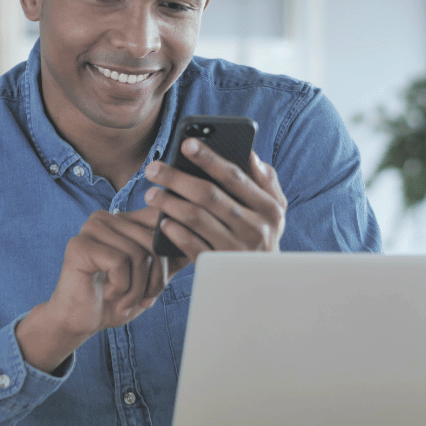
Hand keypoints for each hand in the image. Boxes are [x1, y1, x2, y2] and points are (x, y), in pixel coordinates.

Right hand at [15, 207, 185, 373]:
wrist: (80, 322)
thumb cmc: (116, 298)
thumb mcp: (151, 276)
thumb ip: (171, 257)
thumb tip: (199, 242)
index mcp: (124, 219)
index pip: (162, 222)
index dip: (171, 252)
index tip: (162, 281)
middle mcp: (106, 217)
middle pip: (154, 240)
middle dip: (157, 278)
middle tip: (145, 299)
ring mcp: (91, 229)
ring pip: (139, 253)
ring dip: (138, 287)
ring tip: (126, 300)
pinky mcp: (80, 245)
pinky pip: (120, 262)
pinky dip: (122, 288)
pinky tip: (110, 296)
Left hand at [143, 137, 286, 261]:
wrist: (263, 282)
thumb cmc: (263, 235)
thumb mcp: (274, 210)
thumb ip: (266, 181)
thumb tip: (250, 154)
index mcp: (269, 208)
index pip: (234, 177)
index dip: (209, 158)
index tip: (186, 143)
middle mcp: (255, 229)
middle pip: (209, 195)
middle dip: (177, 178)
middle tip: (153, 168)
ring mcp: (236, 250)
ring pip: (196, 218)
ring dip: (170, 203)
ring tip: (151, 194)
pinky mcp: (219, 266)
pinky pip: (192, 245)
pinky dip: (175, 232)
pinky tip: (163, 222)